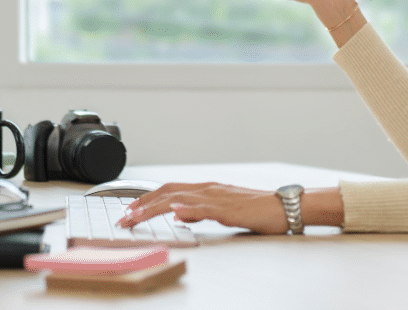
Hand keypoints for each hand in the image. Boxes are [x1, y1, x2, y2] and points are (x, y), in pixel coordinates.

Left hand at [115, 182, 288, 234]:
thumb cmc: (256, 209)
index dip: (147, 198)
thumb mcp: (223, 211)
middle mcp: (208, 189)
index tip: (130, 210)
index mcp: (206, 189)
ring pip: (180, 199)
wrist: (283, 206)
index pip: (170, 190)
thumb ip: (202, 211)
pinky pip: (206, 209)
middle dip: (143, 205)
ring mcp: (218, 198)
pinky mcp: (230, 209)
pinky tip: (177, 214)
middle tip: (124, 218)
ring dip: (155, 208)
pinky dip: (189, 210)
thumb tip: (181, 216)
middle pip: (168, 192)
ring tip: (137, 217)